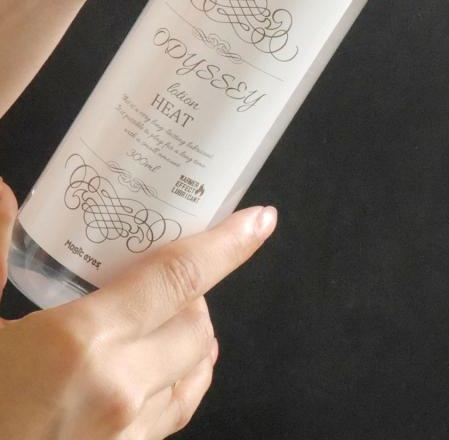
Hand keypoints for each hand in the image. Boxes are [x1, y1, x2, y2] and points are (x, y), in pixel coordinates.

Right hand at [0, 179, 276, 438]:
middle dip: (192, 292)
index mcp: (81, 345)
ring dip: (192, 336)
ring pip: (196, 371)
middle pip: (197, 323)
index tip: (261, 219)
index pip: (178, 277)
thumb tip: (5, 194)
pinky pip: (175, 413)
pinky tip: (154, 371)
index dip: (228, 243)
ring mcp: (123, 438)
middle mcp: (119, 391)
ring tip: (162, 318)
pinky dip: (180, 380)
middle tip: (158, 276)